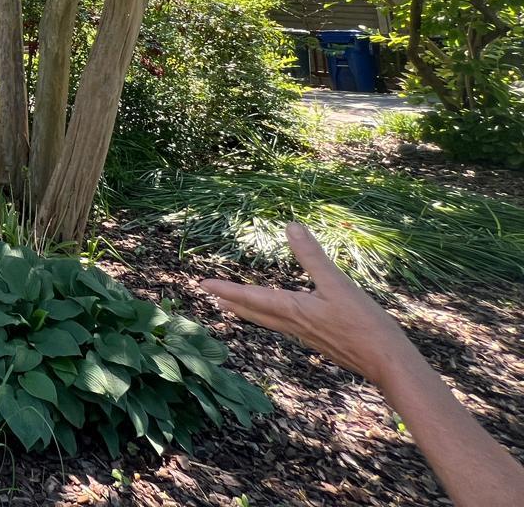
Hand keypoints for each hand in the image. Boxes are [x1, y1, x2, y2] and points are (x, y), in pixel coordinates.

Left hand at [200, 221, 414, 383]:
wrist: (389, 365)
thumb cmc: (365, 325)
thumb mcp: (338, 285)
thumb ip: (313, 256)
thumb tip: (291, 226)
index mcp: (294, 310)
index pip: (252, 298)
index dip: (227, 289)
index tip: (202, 285)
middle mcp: (295, 325)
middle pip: (255, 313)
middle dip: (231, 303)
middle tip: (210, 297)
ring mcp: (308, 336)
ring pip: (270, 322)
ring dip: (249, 313)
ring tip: (234, 308)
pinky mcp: (322, 342)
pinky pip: (287, 328)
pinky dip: (273, 320)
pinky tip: (282, 320)